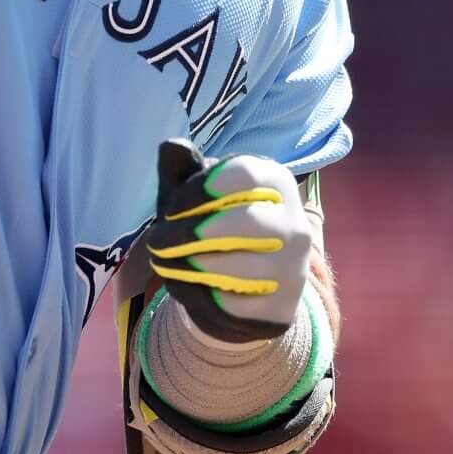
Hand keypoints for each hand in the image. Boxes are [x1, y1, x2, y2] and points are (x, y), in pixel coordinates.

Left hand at [138, 139, 314, 342]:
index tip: (168, 209)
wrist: (243, 289)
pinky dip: (201, 296)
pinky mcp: (282, 306)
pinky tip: (187, 286)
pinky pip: (235, 303)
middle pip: (244, 221)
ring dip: (188, 265)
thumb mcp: (196, 196)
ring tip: (163, 263)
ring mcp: (294, 267)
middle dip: (188, 232)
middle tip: (156, 241)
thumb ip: (183, 171)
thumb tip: (172, 147)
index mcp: (277, 182)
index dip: (198, 189)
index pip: (244, 174)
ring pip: (238, 266)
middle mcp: (295, 223)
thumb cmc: (215, 227)